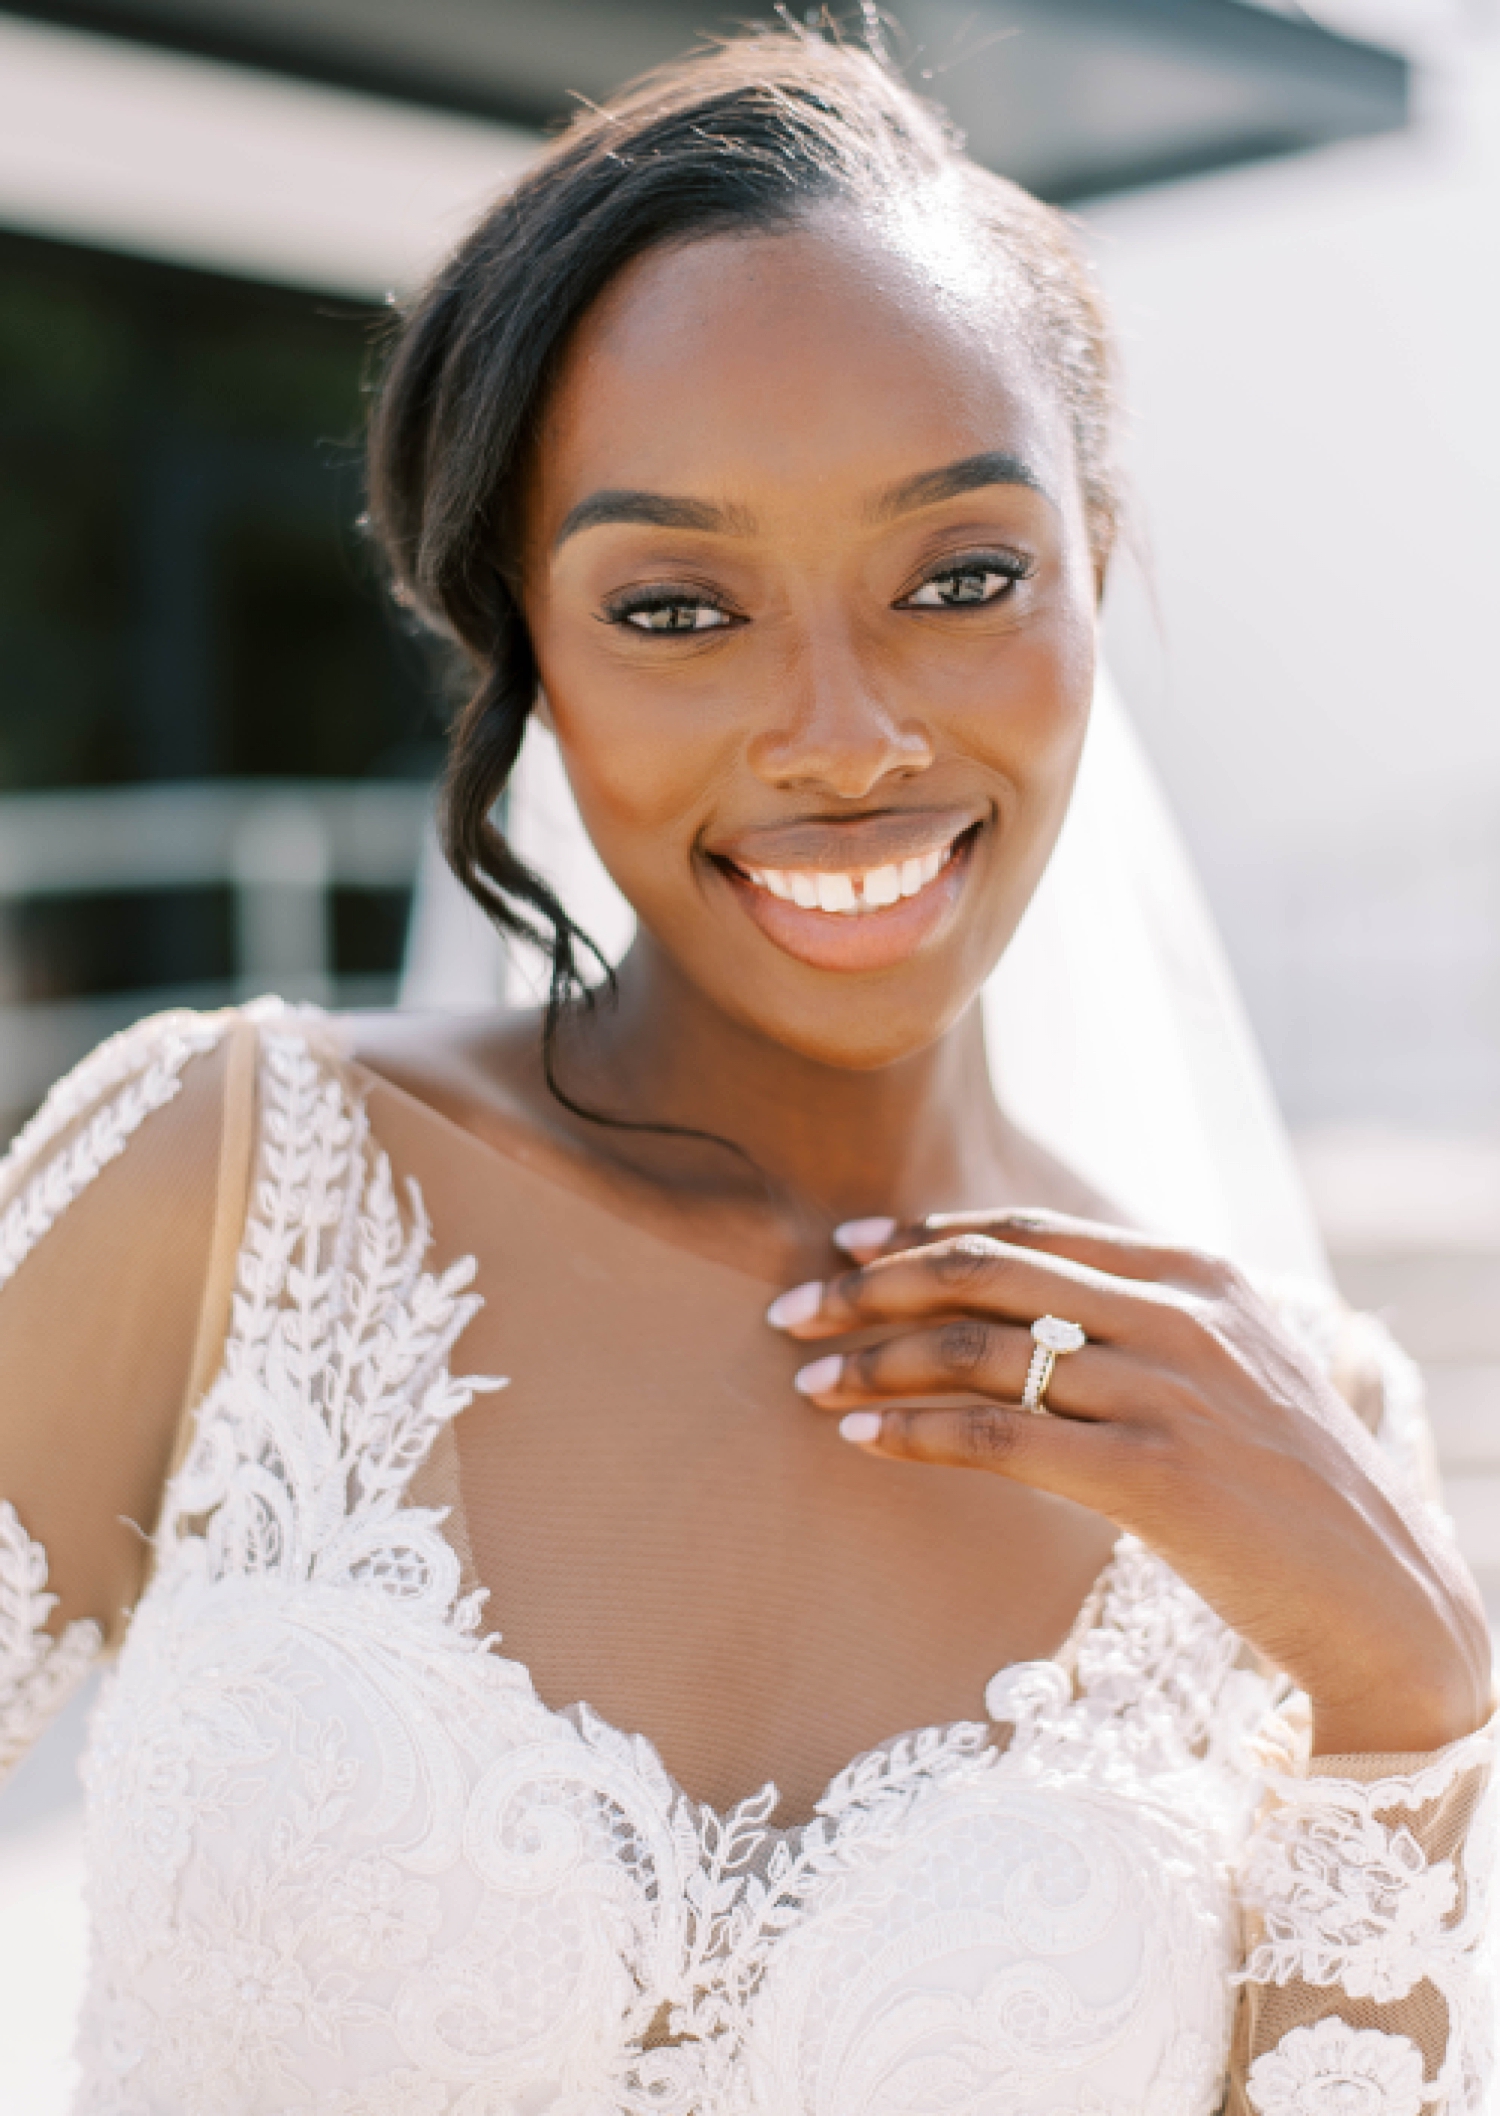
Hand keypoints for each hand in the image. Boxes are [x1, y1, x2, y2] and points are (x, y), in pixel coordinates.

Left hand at [769, 1210, 1491, 1755]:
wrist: (1380, 1590)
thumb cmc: (1283, 1483)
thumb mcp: (1226, 1365)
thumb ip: (1133, 1319)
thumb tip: (1003, 1303)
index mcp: (1195, 1270)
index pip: (1026, 1229)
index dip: (921, 1234)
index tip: (846, 1249)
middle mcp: (1181, 1313)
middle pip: (986, 1272)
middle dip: (872, 1288)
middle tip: (794, 1312)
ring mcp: (1170, 1390)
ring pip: (980, 1350)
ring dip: (876, 1362)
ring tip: (811, 1382)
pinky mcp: (1154, 1474)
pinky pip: (1001, 1437)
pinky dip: (918, 1433)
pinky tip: (864, 1439)